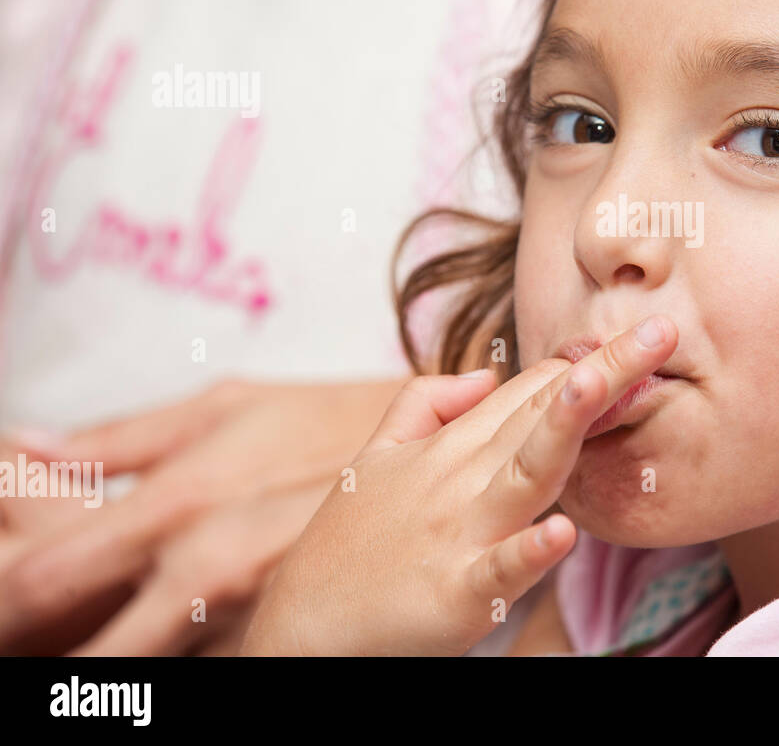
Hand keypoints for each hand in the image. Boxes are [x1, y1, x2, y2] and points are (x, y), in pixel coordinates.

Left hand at [0, 378, 403, 654]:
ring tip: (125, 617)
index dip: (2, 605)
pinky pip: (211, 665)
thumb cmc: (326, 420)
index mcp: (177, 505)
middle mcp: (206, 572)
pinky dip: (181, 653)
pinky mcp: (283, 632)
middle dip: (55, 648)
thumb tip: (27, 445)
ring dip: (120, 648)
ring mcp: (249, 613)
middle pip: (87, 658)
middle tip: (46, 630)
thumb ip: (120, 438)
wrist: (437, 452)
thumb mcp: (224, 407)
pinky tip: (181, 627)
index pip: (40, 582)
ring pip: (150, 667)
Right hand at [241, 315, 677, 655]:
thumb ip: (425, 406)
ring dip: (563, 428)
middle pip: (541, 414)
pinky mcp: (457, 594)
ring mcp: (461, 534)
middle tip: (662, 330)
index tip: (640, 332)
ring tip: (602, 384)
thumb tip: (482, 375)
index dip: (586, 360)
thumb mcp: (374, 459)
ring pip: (526, 472)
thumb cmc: (348, 545)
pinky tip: (562, 531)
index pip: (529, 391)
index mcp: (450, 448)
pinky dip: (528, 552)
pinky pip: (500, 570)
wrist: (303, 631)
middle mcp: (461, 480)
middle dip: (604, 370)